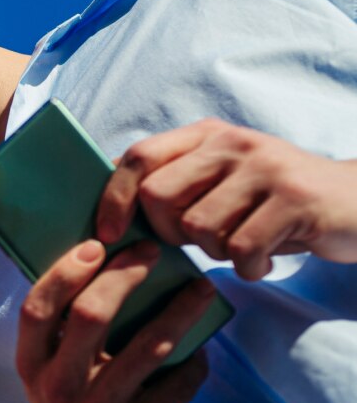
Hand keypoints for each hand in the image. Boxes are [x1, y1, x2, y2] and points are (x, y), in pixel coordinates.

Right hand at [17, 241, 214, 402]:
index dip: (65, 271)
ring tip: (202, 289)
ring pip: (146, 347)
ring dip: (181, 311)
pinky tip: (201, 352)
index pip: (37, 308)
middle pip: (90, 315)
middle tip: (155, 252)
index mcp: (32, 368)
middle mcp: (57, 389)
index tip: (97, 244)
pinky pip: (177, 385)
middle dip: (127, 274)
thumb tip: (102, 265)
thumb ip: (63, 336)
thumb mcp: (50, 379)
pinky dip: (195, 364)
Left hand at [98, 119, 356, 278]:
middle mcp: (235, 143)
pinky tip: (263, 260)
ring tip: (243, 245)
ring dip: (215, 252)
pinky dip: (247, 266)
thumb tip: (106, 213)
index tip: (108, 235)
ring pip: (198, 227)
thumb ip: (175, 185)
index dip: (113, 198)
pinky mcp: (296, 199)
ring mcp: (267, 168)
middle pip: (159, 196)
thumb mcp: (223, 182)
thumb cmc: (274, 203)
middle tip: (200, 242)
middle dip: (168, 233)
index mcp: (208, 136)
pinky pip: (240, 248)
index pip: (139, 157)